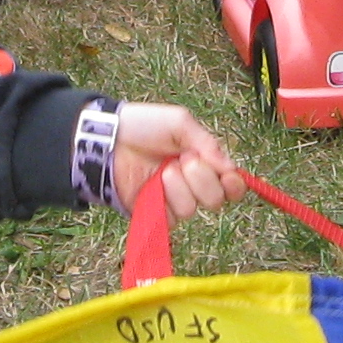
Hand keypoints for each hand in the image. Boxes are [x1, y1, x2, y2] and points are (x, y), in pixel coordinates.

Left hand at [112, 103, 244, 218]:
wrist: (108, 138)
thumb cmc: (144, 126)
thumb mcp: (179, 123)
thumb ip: (207, 144)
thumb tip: (230, 168)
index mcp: (202, 162)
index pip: (231, 184)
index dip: (234, 184)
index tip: (227, 176)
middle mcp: (191, 184)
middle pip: (216, 200)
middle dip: (201, 179)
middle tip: (183, 159)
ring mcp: (172, 200)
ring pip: (191, 208)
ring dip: (177, 187)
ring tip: (161, 169)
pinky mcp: (153, 212)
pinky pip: (170, 218)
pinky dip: (164, 201)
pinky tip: (153, 185)